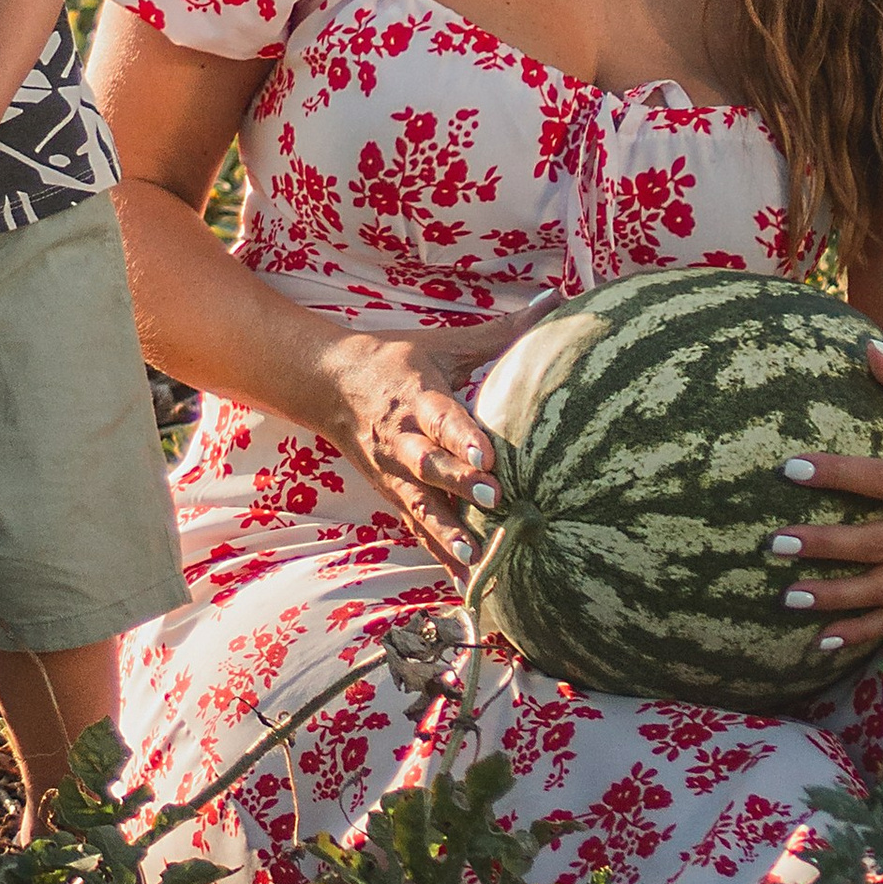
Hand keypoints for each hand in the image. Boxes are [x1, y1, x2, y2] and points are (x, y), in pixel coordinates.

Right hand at [309, 307, 548, 571]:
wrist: (329, 385)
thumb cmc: (397, 361)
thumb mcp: (443, 343)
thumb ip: (499, 332)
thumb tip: (553, 299)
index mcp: (416, 398)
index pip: (441, 418)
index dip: (463, 437)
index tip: (488, 455)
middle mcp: (402, 440)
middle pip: (429, 466)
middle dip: (459, 484)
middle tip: (494, 499)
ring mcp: (395, 474)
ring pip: (420, 505)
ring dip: (447, 532)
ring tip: (475, 557)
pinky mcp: (394, 497)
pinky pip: (418, 529)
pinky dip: (440, 555)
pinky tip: (466, 584)